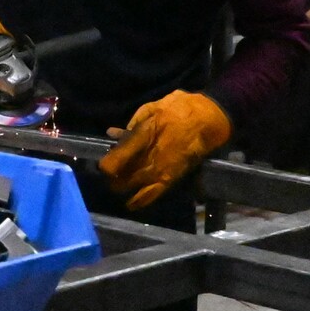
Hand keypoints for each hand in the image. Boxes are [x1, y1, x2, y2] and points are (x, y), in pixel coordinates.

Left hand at [98, 91, 232, 211]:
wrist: (206, 120)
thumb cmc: (177, 108)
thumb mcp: (150, 108)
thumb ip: (131, 124)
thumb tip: (113, 135)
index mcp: (139, 138)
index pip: (112, 163)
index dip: (105, 166)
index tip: (103, 164)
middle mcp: (146, 159)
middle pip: (118, 179)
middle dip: (110, 178)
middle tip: (111, 173)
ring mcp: (158, 171)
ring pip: (130, 189)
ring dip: (121, 187)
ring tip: (119, 183)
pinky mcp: (170, 180)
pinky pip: (150, 196)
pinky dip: (138, 202)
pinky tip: (130, 203)